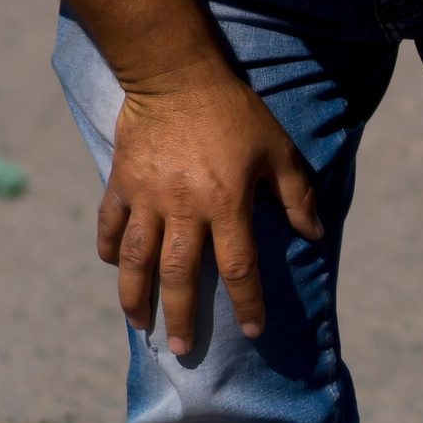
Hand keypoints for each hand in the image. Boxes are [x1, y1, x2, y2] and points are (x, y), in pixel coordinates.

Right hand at [96, 56, 322, 352]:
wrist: (174, 73)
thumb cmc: (233, 111)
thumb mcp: (276, 148)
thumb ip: (294, 193)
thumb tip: (313, 233)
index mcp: (226, 204)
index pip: (239, 268)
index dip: (247, 303)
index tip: (251, 331)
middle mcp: (184, 209)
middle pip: (179, 276)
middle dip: (181, 316)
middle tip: (181, 348)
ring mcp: (147, 198)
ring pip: (137, 260)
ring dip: (136, 296)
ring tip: (139, 324)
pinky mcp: (122, 182)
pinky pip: (111, 224)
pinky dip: (109, 247)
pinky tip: (112, 265)